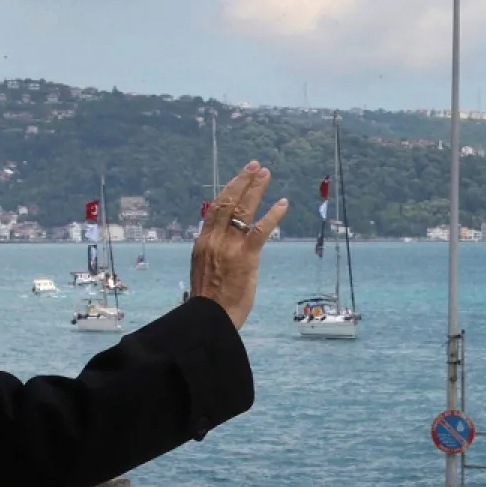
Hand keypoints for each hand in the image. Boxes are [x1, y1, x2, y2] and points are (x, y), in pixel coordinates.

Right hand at [192, 161, 286, 328]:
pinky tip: (283, 203)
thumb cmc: (210, 301)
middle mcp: (214, 240)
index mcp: (202, 243)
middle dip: (242, 182)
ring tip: (265, 174)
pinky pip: (260, 230)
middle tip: (255, 167)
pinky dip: (273, 215)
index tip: (238, 179)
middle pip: (228, 202)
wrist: (210, 319)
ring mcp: (229, 248)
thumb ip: (212, 253)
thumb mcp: (204, 270)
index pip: (214, 209)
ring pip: (242, 210)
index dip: (228, 191)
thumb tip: (220, 243)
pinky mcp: (246, 258)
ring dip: (255, 189)